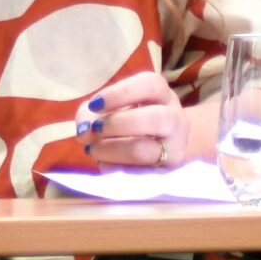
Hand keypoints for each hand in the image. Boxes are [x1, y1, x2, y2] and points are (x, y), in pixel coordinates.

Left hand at [76, 73, 207, 167]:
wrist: (160, 141)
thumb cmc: (126, 116)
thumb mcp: (107, 107)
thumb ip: (89, 114)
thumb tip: (85, 133)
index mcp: (160, 93)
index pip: (150, 85)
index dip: (120, 94)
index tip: (94, 105)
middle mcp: (174, 117)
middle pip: (156, 118)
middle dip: (118, 124)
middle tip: (94, 129)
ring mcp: (175, 146)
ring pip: (147, 150)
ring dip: (113, 150)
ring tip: (92, 149)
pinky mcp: (168, 169)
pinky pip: (142, 173)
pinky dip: (117, 169)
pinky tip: (104, 164)